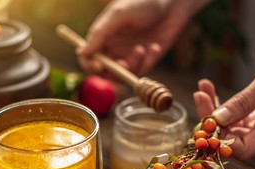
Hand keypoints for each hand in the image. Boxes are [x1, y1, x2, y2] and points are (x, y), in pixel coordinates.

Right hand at [77, 0, 210, 77]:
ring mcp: (129, 56)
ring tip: (142, 48)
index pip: (87, 58)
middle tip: (124, 63)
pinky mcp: (146, 61)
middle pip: (104, 72)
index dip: (90, 66)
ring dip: (133, 65)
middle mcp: (113, 48)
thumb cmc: (143, 2)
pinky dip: (147, 62)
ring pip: (123, 75)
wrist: (173, 2)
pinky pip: (141, 72)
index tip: (100, 67)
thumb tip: (81, 52)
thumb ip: (100, 34)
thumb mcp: (119, 15)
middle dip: (114, 71)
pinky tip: (154, 47)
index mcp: (102, 37)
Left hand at [193, 46, 254, 159]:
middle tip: (200, 97)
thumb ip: (243, 101)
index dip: (220, 141)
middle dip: (210, 121)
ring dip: (212, 109)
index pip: (242, 149)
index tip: (206, 121)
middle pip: (230, 138)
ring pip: (228, 126)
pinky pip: (233, 115)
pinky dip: (220, 103)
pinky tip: (208, 87)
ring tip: (202, 90)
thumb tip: (216, 119)